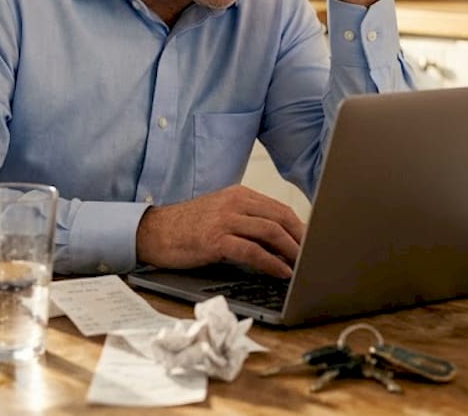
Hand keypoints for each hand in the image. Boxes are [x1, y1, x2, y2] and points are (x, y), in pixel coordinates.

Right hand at [135, 185, 304, 277]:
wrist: (153, 233)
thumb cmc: (186, 228)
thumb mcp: (220, 215)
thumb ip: (246, 221)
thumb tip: (278, 242)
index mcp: (238, 195)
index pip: (280, 209)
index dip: (300, 228)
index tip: (312, 245)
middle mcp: (234, 202)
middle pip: (281, 218)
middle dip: (302, 240)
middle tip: (314, 257)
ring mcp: (224, 220)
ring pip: (271, 232)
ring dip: (292, 251)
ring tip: (303, 267)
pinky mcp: (215, 240)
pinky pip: (253, 251)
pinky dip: (272, 263)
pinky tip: (281, 272)